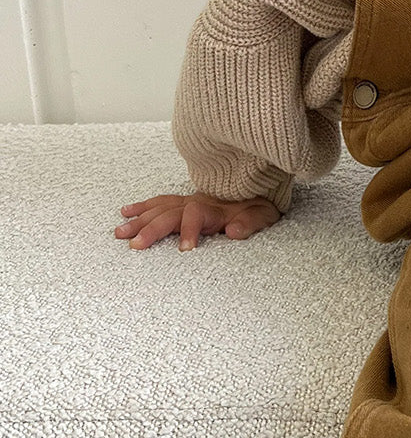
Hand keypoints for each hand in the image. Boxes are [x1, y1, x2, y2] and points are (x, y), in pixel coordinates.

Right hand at [114, 191, 281, 250]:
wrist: (256, 187)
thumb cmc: (257, 206)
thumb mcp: (263, 216)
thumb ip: (249, 223)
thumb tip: (233, 231)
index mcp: (215, 208)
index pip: (196, 214)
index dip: (190, 230)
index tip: (185, 250)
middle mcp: (196, 202)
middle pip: (169, 213)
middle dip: (152, 229)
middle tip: (135, 245)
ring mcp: (187, 200)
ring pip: (159, 208)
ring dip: (139, 220)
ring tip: (120, 232)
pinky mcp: (182, 201)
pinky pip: (159, 202)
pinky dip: (142, 206)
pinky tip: (125, 212)